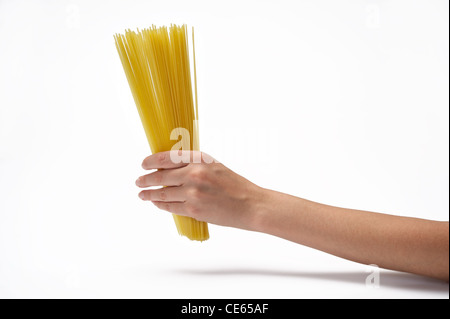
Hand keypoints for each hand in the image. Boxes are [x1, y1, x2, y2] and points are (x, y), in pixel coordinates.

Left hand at [135, 151, 264, 230]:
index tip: (144, 164)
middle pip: (160, 176)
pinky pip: (170, 207)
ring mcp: (192, 193)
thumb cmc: (236, 186)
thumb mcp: (215, 166)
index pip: (167, 158)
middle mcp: (194, 173)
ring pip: (162, 194)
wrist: (250, 205)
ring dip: (149, 195)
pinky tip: (157, 204)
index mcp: (200, 159)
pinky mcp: (193, 209)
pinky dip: (161, 205)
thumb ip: (194, 165)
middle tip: (138, 181)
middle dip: (146, 180)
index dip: (151, 161)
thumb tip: (171, 169)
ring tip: (142, 195)